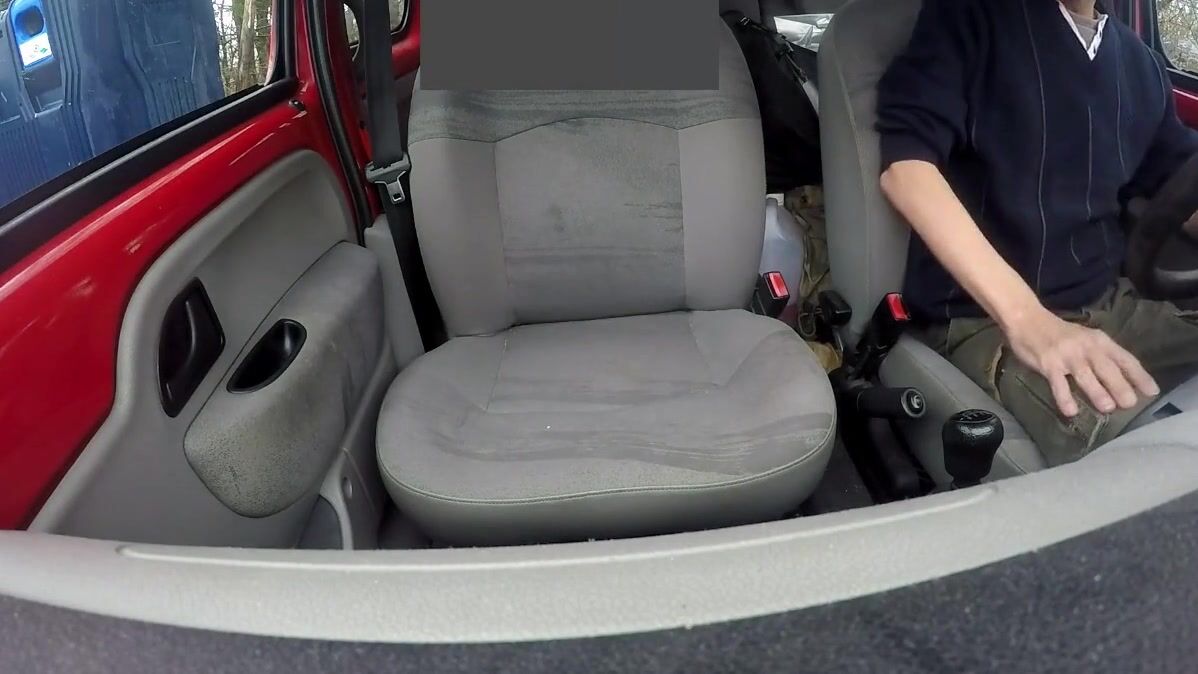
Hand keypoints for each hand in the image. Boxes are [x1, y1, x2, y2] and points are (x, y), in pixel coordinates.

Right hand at [1003, 308, 1158, 417]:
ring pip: (1085, 376)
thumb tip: (1120, 384)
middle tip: (1129, 404)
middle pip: (1107, 369)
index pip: (1125, 359)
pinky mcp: (1048, 364)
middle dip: (1120, 386)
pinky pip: (1058, 384)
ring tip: (1107, 408)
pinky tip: (1071, 411)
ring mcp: (1067, 356)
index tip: (1152, 392)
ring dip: (1097, 392)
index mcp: (1100, 341)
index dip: (1139, 376)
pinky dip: (1065, 398)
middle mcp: (1086, 347)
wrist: (1028, 320)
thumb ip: (1101, 357)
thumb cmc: (1060, 334)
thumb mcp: (1086, 339)